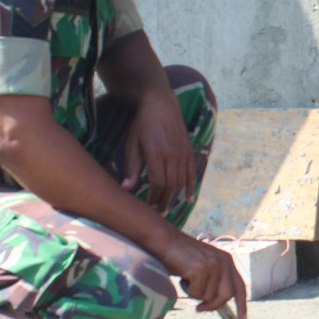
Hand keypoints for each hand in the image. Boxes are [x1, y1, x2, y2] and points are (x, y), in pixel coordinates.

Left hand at [122, 88, 195, 212]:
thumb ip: (132, 166)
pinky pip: (191, 173)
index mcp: (156, 153)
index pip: (157, 182)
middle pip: (170, 185)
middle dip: (163, 201)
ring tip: (166, 207)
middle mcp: (172, 154)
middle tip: (157, 213)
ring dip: (174, 197)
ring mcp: (183, 153)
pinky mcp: (189, 151)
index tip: (147, 206)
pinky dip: (191, 187)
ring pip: (181, 181)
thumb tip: (126, 187)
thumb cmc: (142, 125)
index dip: (153, 197)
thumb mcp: (132, 144)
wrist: (162, 105)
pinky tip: (188, 199)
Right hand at [157, 232, 247, 318]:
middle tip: (199, 308)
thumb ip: (213, 280)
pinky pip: (196, 293)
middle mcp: (224, 262)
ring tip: (186, 279)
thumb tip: (214, 302)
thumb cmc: (180, 256)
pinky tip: (182, 276)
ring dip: (194, 293)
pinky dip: (187, 290)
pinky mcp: (201, 270)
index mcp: (227, 261)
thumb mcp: (203, 266)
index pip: (239, 286)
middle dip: (213, 305)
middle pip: (226, 295)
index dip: (242, 304)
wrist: (164, 241)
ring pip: (208, 296)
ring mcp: (213, 265)